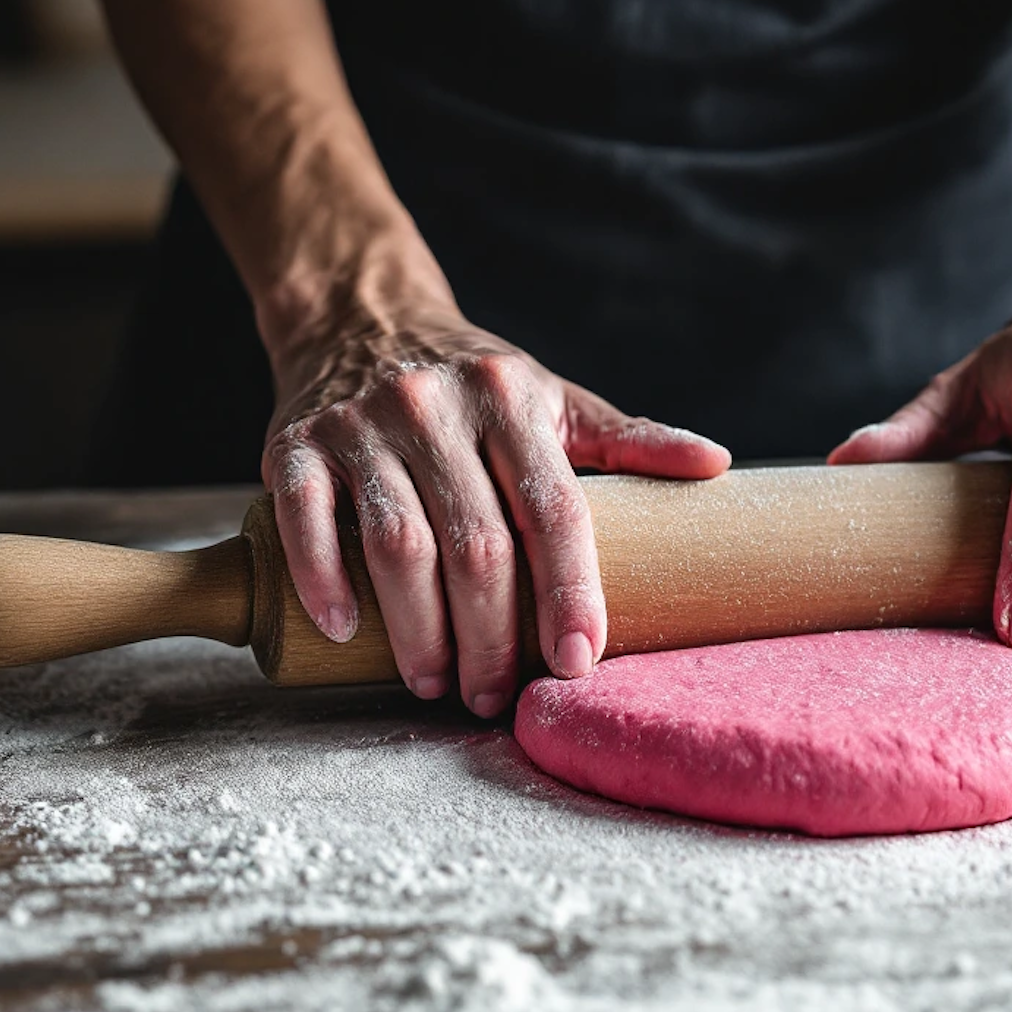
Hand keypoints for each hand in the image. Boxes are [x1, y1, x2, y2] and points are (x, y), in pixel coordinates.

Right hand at [261, 277, 729, 713]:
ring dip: (418, 628)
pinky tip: (344, 631)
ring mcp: (362, 425)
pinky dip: (322, 578)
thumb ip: (629, 440)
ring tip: (435, 682)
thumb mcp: (555, 399)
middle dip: (491, 635)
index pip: (552, 509)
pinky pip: (302, 518)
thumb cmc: (476, 381)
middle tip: (493, 695)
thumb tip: (717, 465)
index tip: (579, 660)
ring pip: (396, 544)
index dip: (570, 590)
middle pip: (475, 543)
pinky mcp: (294, 442)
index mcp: (513, 401)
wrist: (363, 316)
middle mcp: (437, 408)